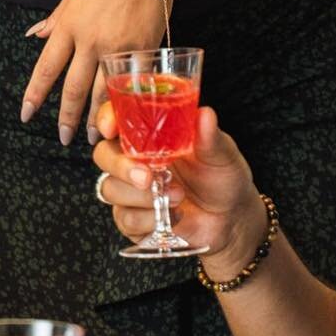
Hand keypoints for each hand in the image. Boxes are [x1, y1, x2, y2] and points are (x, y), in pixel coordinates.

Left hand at [22, 0, 172, 145]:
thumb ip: (57, 18)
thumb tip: (36, 35)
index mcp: (69, 26)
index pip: (46, 69)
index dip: (34, 95)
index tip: (26, 114)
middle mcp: (90, 41)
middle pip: (73, 89)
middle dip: (66, 118)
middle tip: (63, 138)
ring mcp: (118, 47)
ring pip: (104, 93)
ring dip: (97, 118)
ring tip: (95, 136)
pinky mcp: (144, 49)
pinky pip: (134, 84)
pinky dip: (128, 102)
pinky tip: (126, 117)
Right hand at [92, 105, 266, 275]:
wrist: (232, 219)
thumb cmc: (223, 178)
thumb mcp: (221, 154)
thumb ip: (210, 138)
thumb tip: (205, 114)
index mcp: (150, 134)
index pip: (116, 118)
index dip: (106, 119)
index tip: (111, 128)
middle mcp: (135, 159)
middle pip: (103, 155)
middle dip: (120, 167)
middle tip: (146, 177)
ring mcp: (131, 190)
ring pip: (110, 189)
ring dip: (142, 197)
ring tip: (177, 197)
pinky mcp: (134, 219)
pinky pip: (125, 219)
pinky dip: (149, 220)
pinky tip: (173, 215)